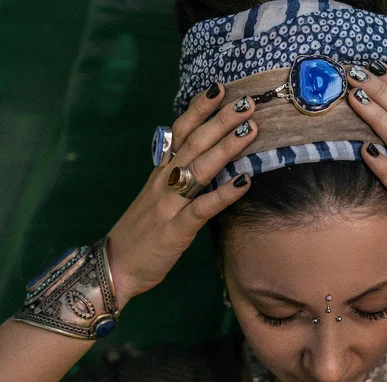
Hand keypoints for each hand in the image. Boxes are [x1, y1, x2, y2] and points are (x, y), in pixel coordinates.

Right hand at [106, 85, 257, 304]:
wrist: (115, 265)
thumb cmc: (141, 229)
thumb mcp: (155, 194)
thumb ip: (175, 172)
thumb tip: (200, 151)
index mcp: (160, 171)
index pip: (180, 132)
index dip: (199, 109)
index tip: (219, 87)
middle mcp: (163, 181)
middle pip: (193, 144)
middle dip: (220, 121)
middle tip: (246, 103)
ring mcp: (168, 205)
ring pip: (199, 169)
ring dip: (225, 148)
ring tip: (249, 131)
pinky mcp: (175, 230)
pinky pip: (201, 209)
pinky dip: (223, 195)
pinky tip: (244, 183)